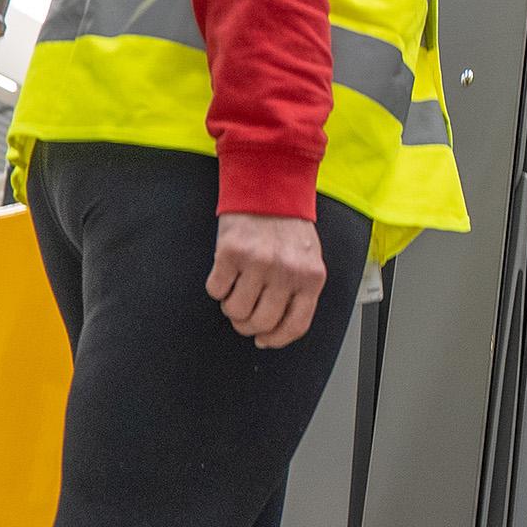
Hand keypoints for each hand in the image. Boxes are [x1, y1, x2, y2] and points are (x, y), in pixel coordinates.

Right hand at [208, 212, 326, 348]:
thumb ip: (299, 291)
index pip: (295, 326)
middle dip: (248, 325)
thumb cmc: (287, 225)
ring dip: (231, 305)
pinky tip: (226, 272)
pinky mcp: (231, 253)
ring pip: (235, 311)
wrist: (268, 186)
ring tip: (236, 288)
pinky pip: (216, 290)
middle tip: (244, 313)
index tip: (264, 340)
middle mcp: (286, 272)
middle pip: (261, 323)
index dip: (276, 339)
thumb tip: (276, 331)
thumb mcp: (308, 259)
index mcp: (310, 277)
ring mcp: (258, 263)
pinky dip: (217, 286)